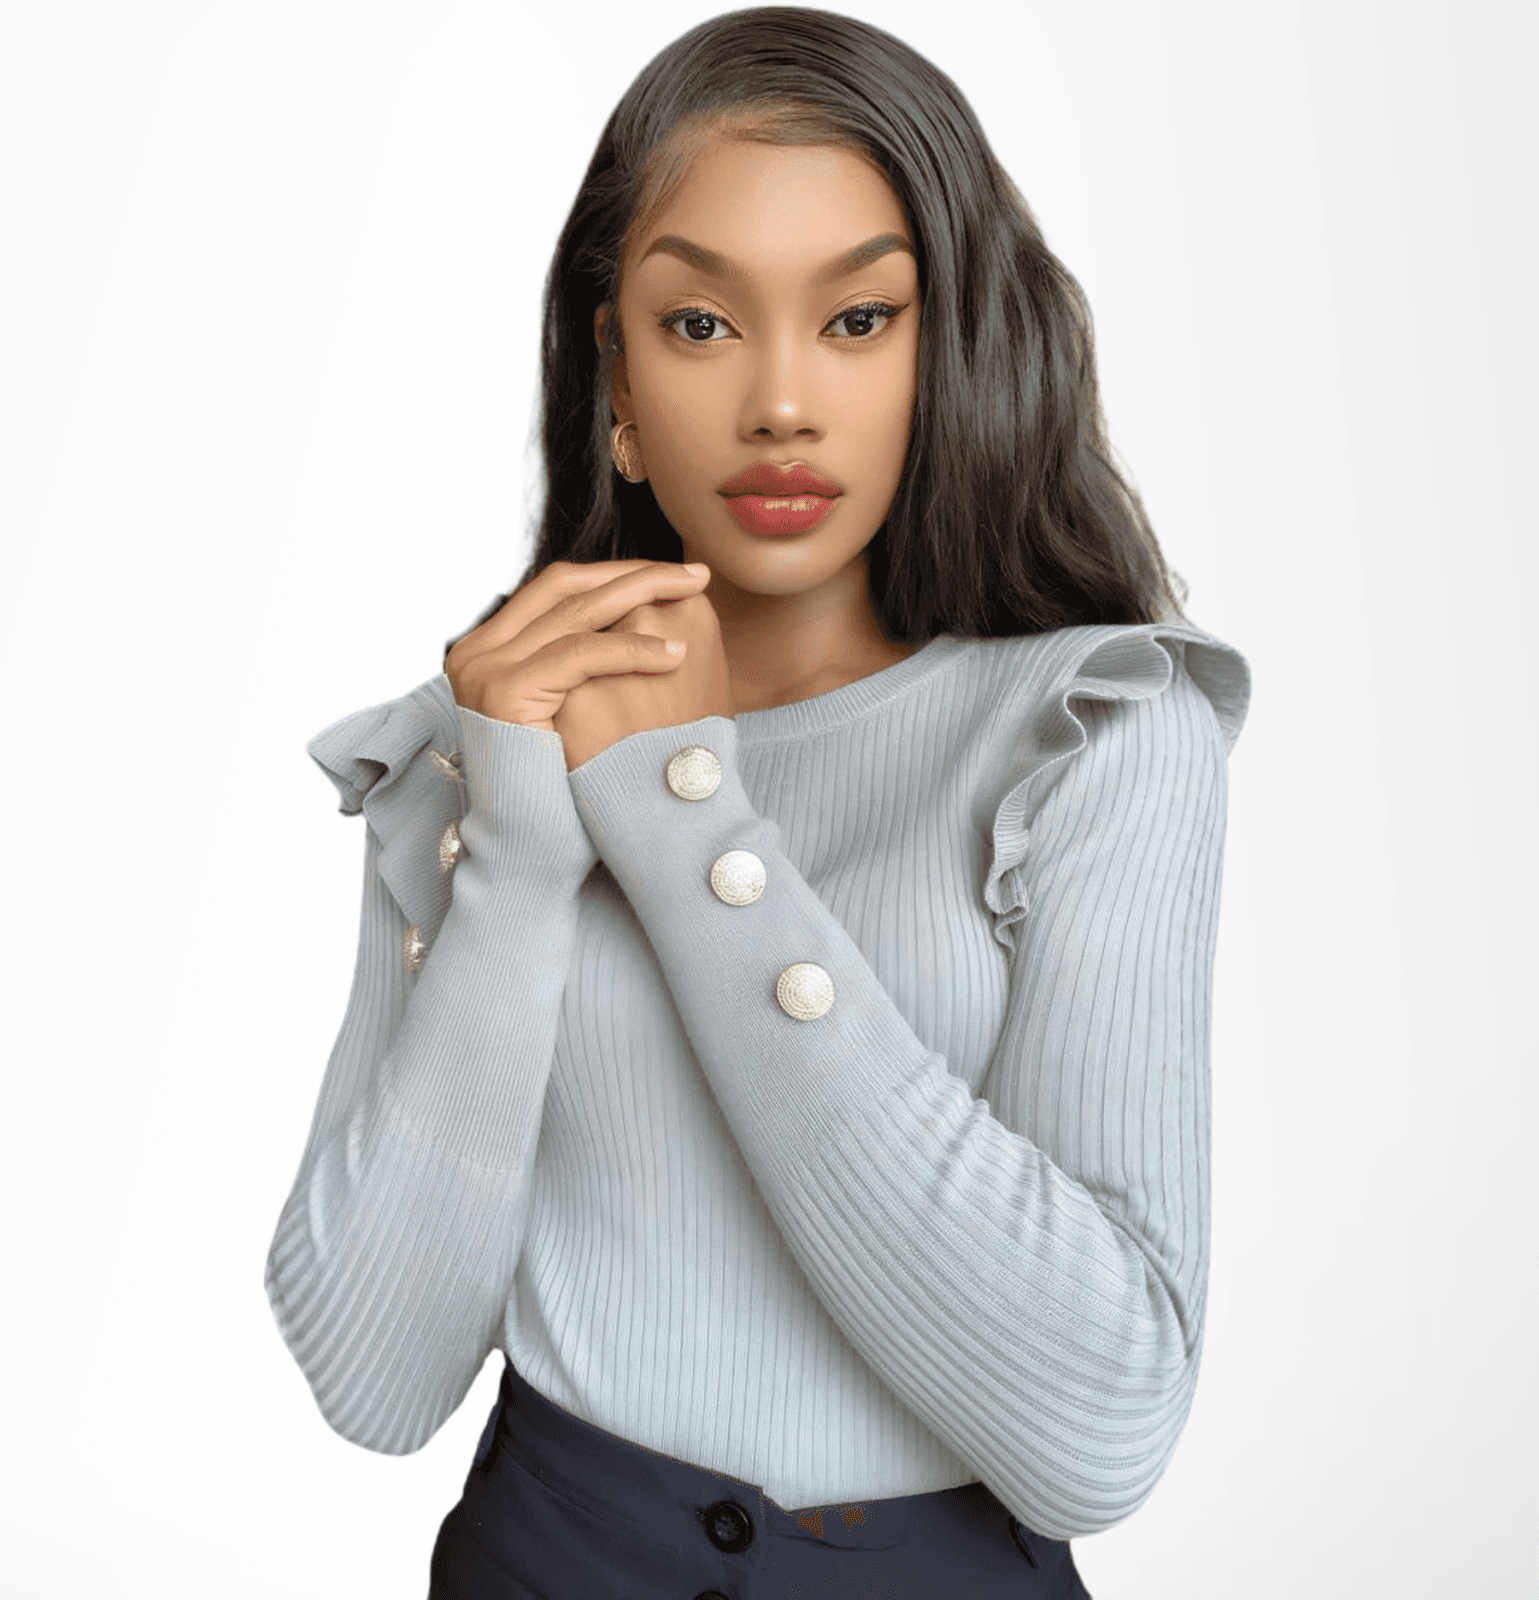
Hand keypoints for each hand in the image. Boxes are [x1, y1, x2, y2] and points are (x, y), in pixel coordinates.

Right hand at [443, 559, 730, 769]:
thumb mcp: (574, 706)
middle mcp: (477, 650)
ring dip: (643, 597)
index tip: (676, 574)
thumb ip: (586, 660)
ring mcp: (484, 667)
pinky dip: (632, 649)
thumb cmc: (567, 782)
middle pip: (565, 587)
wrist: (534, 843)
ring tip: (694, 594)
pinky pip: (579, 654)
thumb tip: (646, 611)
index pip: (559, 588)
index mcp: (490, 647)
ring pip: (576, 612)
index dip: (621, 574)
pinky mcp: (503, 690)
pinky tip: (675, 652)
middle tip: (696, 573)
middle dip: (636, 574)